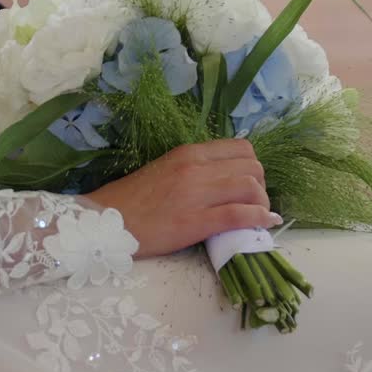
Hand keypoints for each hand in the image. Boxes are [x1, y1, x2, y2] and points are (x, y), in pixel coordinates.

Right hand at [85, 139, 280, 258]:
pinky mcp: (195, 221)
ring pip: (250, 188)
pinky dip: (259, 218)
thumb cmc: (132, 199)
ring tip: (259, 214)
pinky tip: (266, 223)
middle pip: (252, 167)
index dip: (253, 166)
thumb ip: (195, 169)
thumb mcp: (166, 169)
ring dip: (262, 202)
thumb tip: (225, 177)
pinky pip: (239, 215)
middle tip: (254, 201)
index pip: (241, 148)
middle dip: (261, 184)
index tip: (249, 181)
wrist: (105, 222)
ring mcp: (197, 194)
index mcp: (189, 153)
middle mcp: (196, 168)